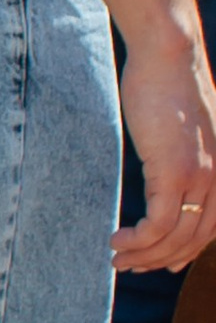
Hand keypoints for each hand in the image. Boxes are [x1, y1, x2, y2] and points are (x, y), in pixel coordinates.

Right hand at [116, 29, 215, 273]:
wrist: (168, 55)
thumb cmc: (169, 83)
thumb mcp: (185, 127)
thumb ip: (184, 153)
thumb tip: (167, 165)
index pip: (212, 227)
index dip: (186, 252)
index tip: (163, 263)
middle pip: (195, 240)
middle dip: (161, 260)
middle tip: (131, 266)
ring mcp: (200, 177)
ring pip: (175, 238)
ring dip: (143, 256)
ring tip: (117, 259)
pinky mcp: (175, 173)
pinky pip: (157, 225)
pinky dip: (137, 241)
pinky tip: (117, 241)